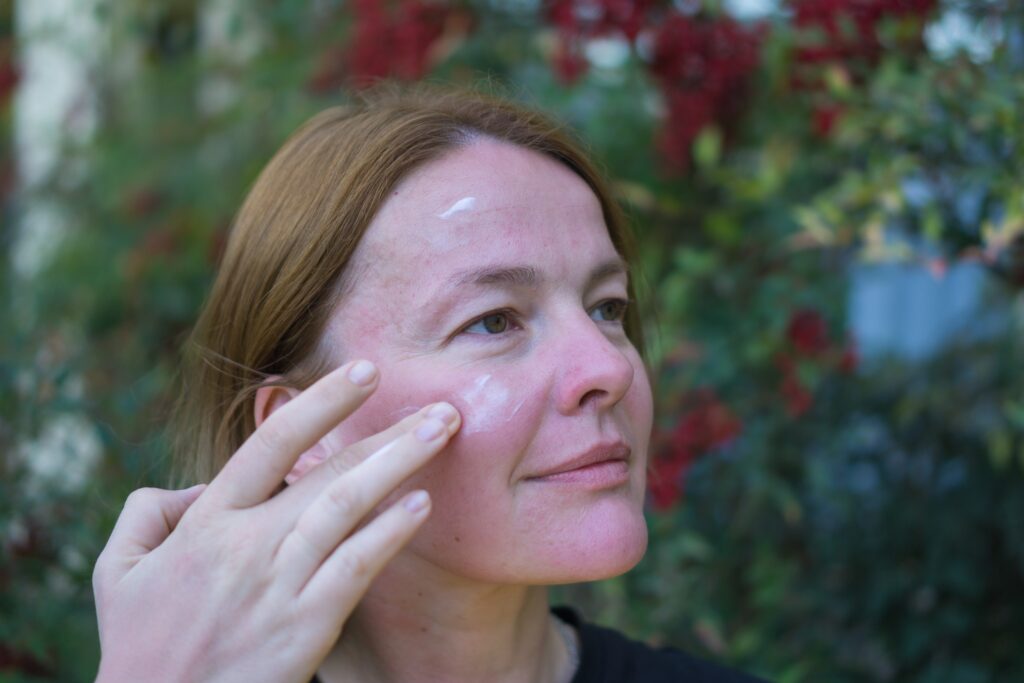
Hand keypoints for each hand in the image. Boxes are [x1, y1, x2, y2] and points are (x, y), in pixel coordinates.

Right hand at [92, 361, 459, 682]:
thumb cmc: (140, 643)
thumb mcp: (118, 569)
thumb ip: (151, 509)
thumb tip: (199, 485)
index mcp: (207, 522)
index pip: (272, 443)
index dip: (322, 401)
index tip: (364, 371)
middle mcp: (247, 543)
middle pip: (327, 471)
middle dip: (388, 433)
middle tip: (441, 405)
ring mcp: (279, 583)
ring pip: (346, 507)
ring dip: (400, 465)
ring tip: (443, 433)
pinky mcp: (306, 625)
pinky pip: (356, 568)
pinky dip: (389, 533)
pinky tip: (421, 505)